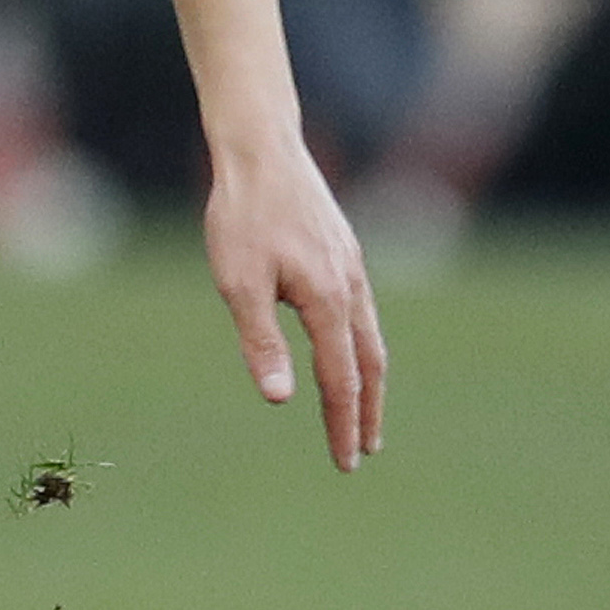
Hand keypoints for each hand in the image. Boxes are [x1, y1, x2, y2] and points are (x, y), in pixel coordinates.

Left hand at [205, 134, 385, 469]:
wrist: (261, 149)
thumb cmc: (242, 216)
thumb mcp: (238, 283)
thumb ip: (261, 342)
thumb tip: (281, 399)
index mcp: (326, 301)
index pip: (341, 380)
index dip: (342, 423)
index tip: (346, 460)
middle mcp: (350, 287)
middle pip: (369, 364)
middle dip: (367, 410)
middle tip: (365, 449)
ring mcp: (351, 267)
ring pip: (370, 337)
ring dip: (368, 379)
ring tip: (363, 409)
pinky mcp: (344, 251)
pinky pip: (362, 311)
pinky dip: (362, 343)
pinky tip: (347, 347)